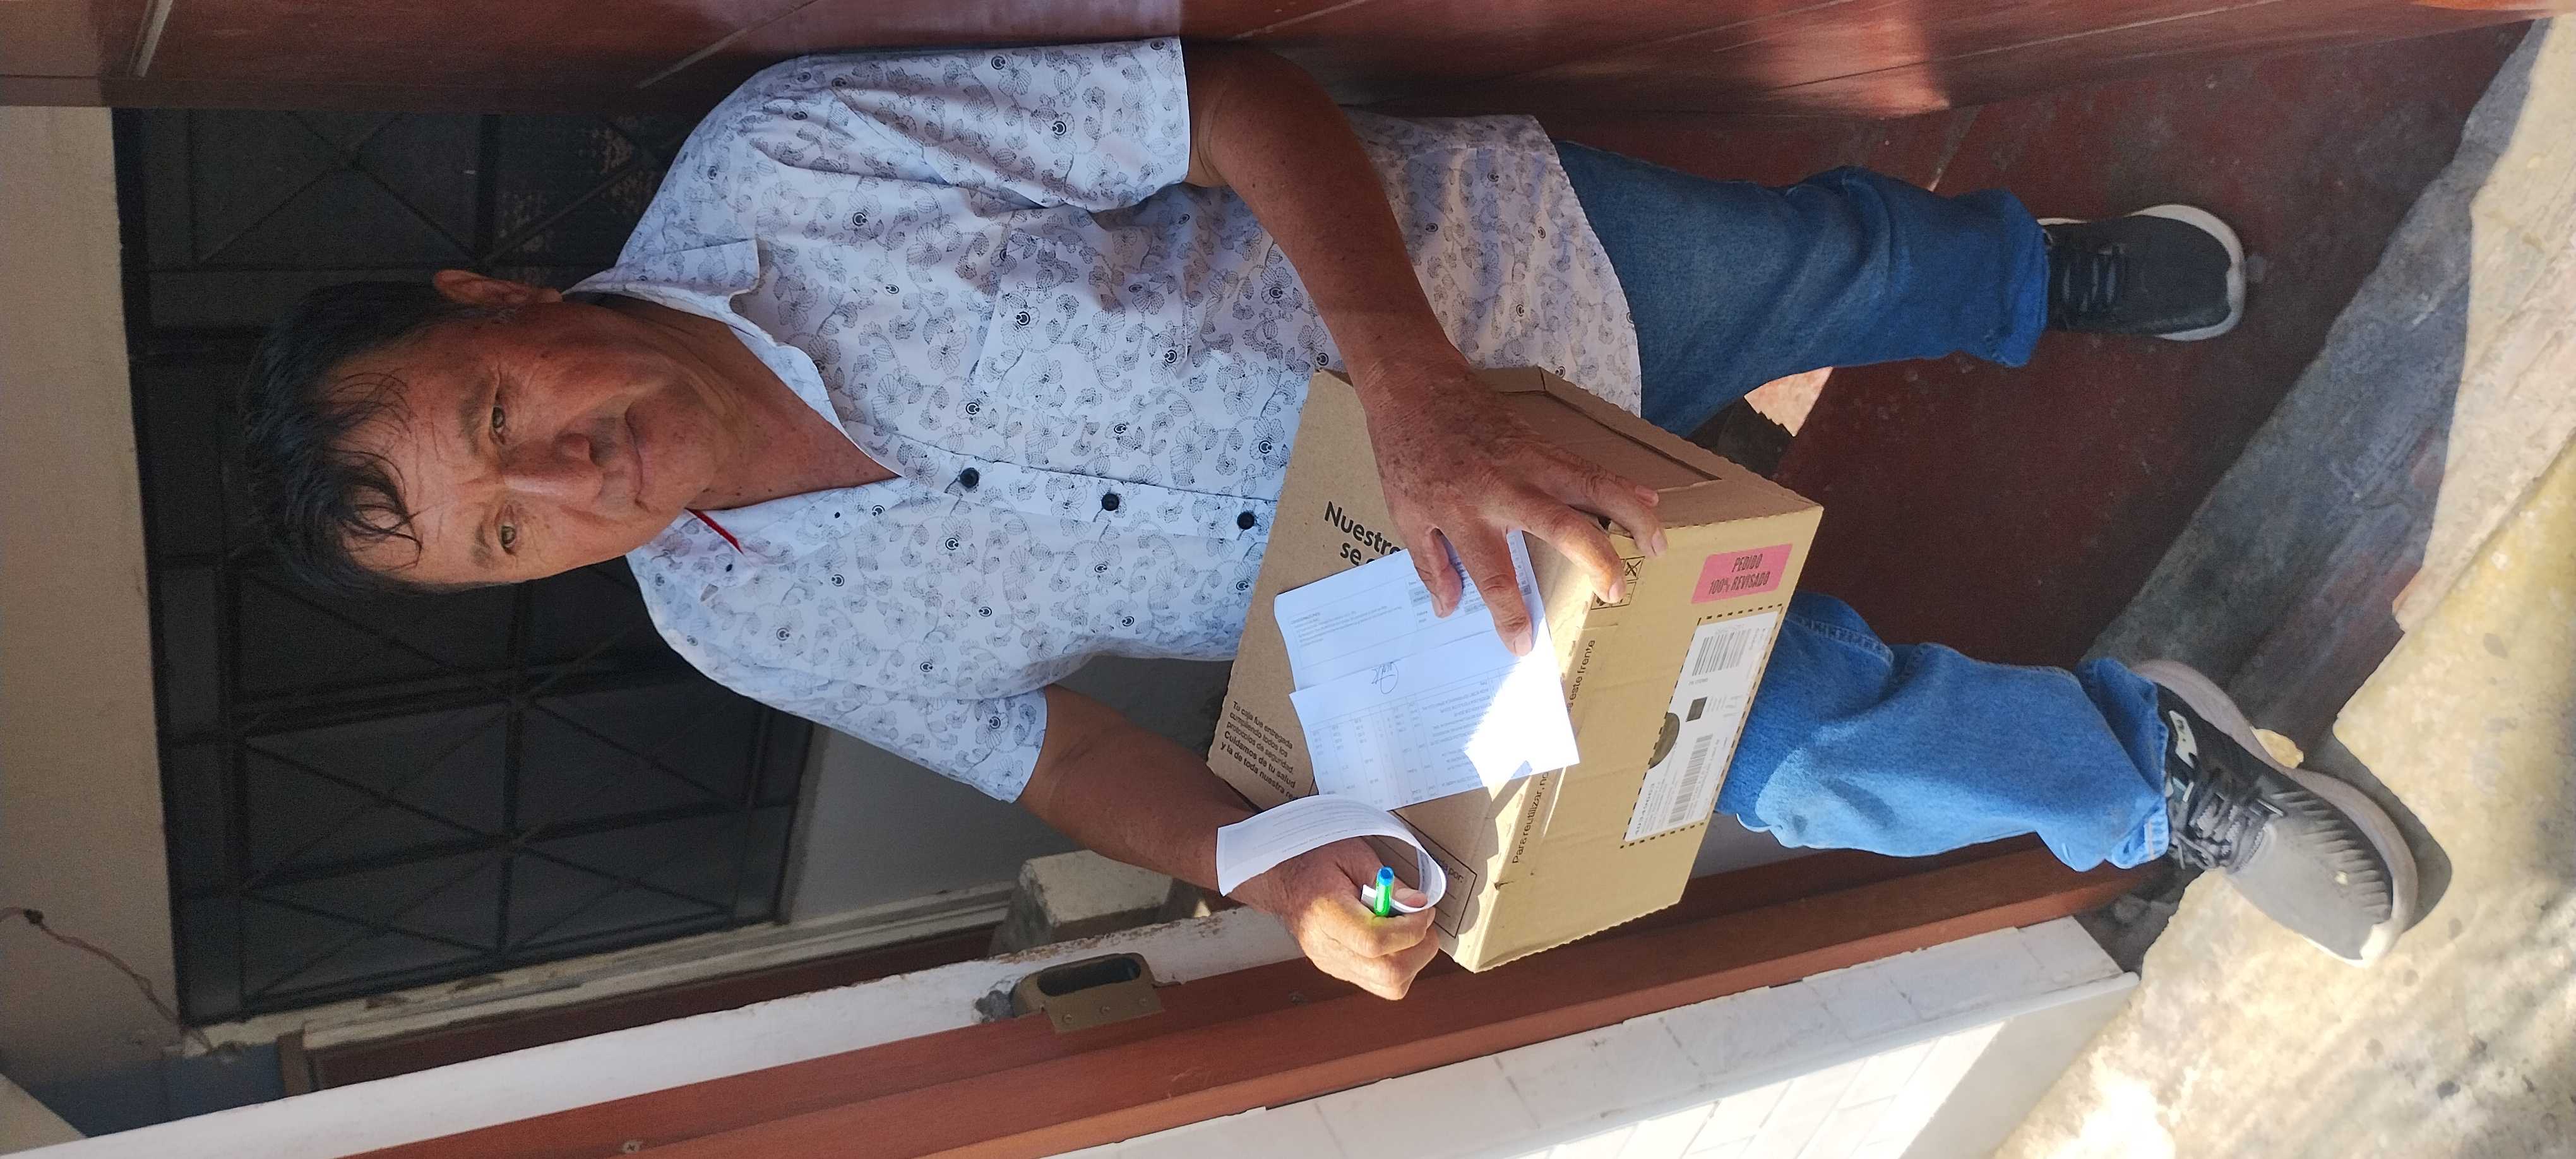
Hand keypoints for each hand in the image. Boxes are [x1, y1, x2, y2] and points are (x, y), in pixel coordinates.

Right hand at [1230, 838, 1439, 999]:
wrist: (1279, 877)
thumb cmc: (1314, 859)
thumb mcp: (1353, 854)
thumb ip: (1389, 883)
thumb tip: (1419, 905)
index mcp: (1325, 914)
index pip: (1374, 942)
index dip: (1410, 929)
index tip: (1423, 909)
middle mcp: (1326, 948)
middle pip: (1387, 974)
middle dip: (1419, 950)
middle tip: (1423, 922)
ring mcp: (1332, 964)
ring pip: (1389, 986)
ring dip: (1413, 959)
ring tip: (1408, 929)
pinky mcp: (1339, 969)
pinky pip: (1380, 981)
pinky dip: (1399, 962)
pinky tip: (1393, 936)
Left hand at [1358, 356, 1666, 653]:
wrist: (1416, 385)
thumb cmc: (1407, 452)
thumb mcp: (1404, 513)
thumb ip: (1429, 563)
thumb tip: (1448, 608)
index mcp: (1464, 513)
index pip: (1492, 574)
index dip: (1509, 614)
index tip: (1522, 646)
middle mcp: (1505, 489)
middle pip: (1563, 526)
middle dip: (1597, 563)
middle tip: (1616, 592)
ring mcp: (1531, 462)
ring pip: (1594, 487)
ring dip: (1632, 517)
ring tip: (1658, 548)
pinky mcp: (1545, 444)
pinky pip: (1591, 467)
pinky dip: (1624, 486)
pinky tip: (1650, 501)